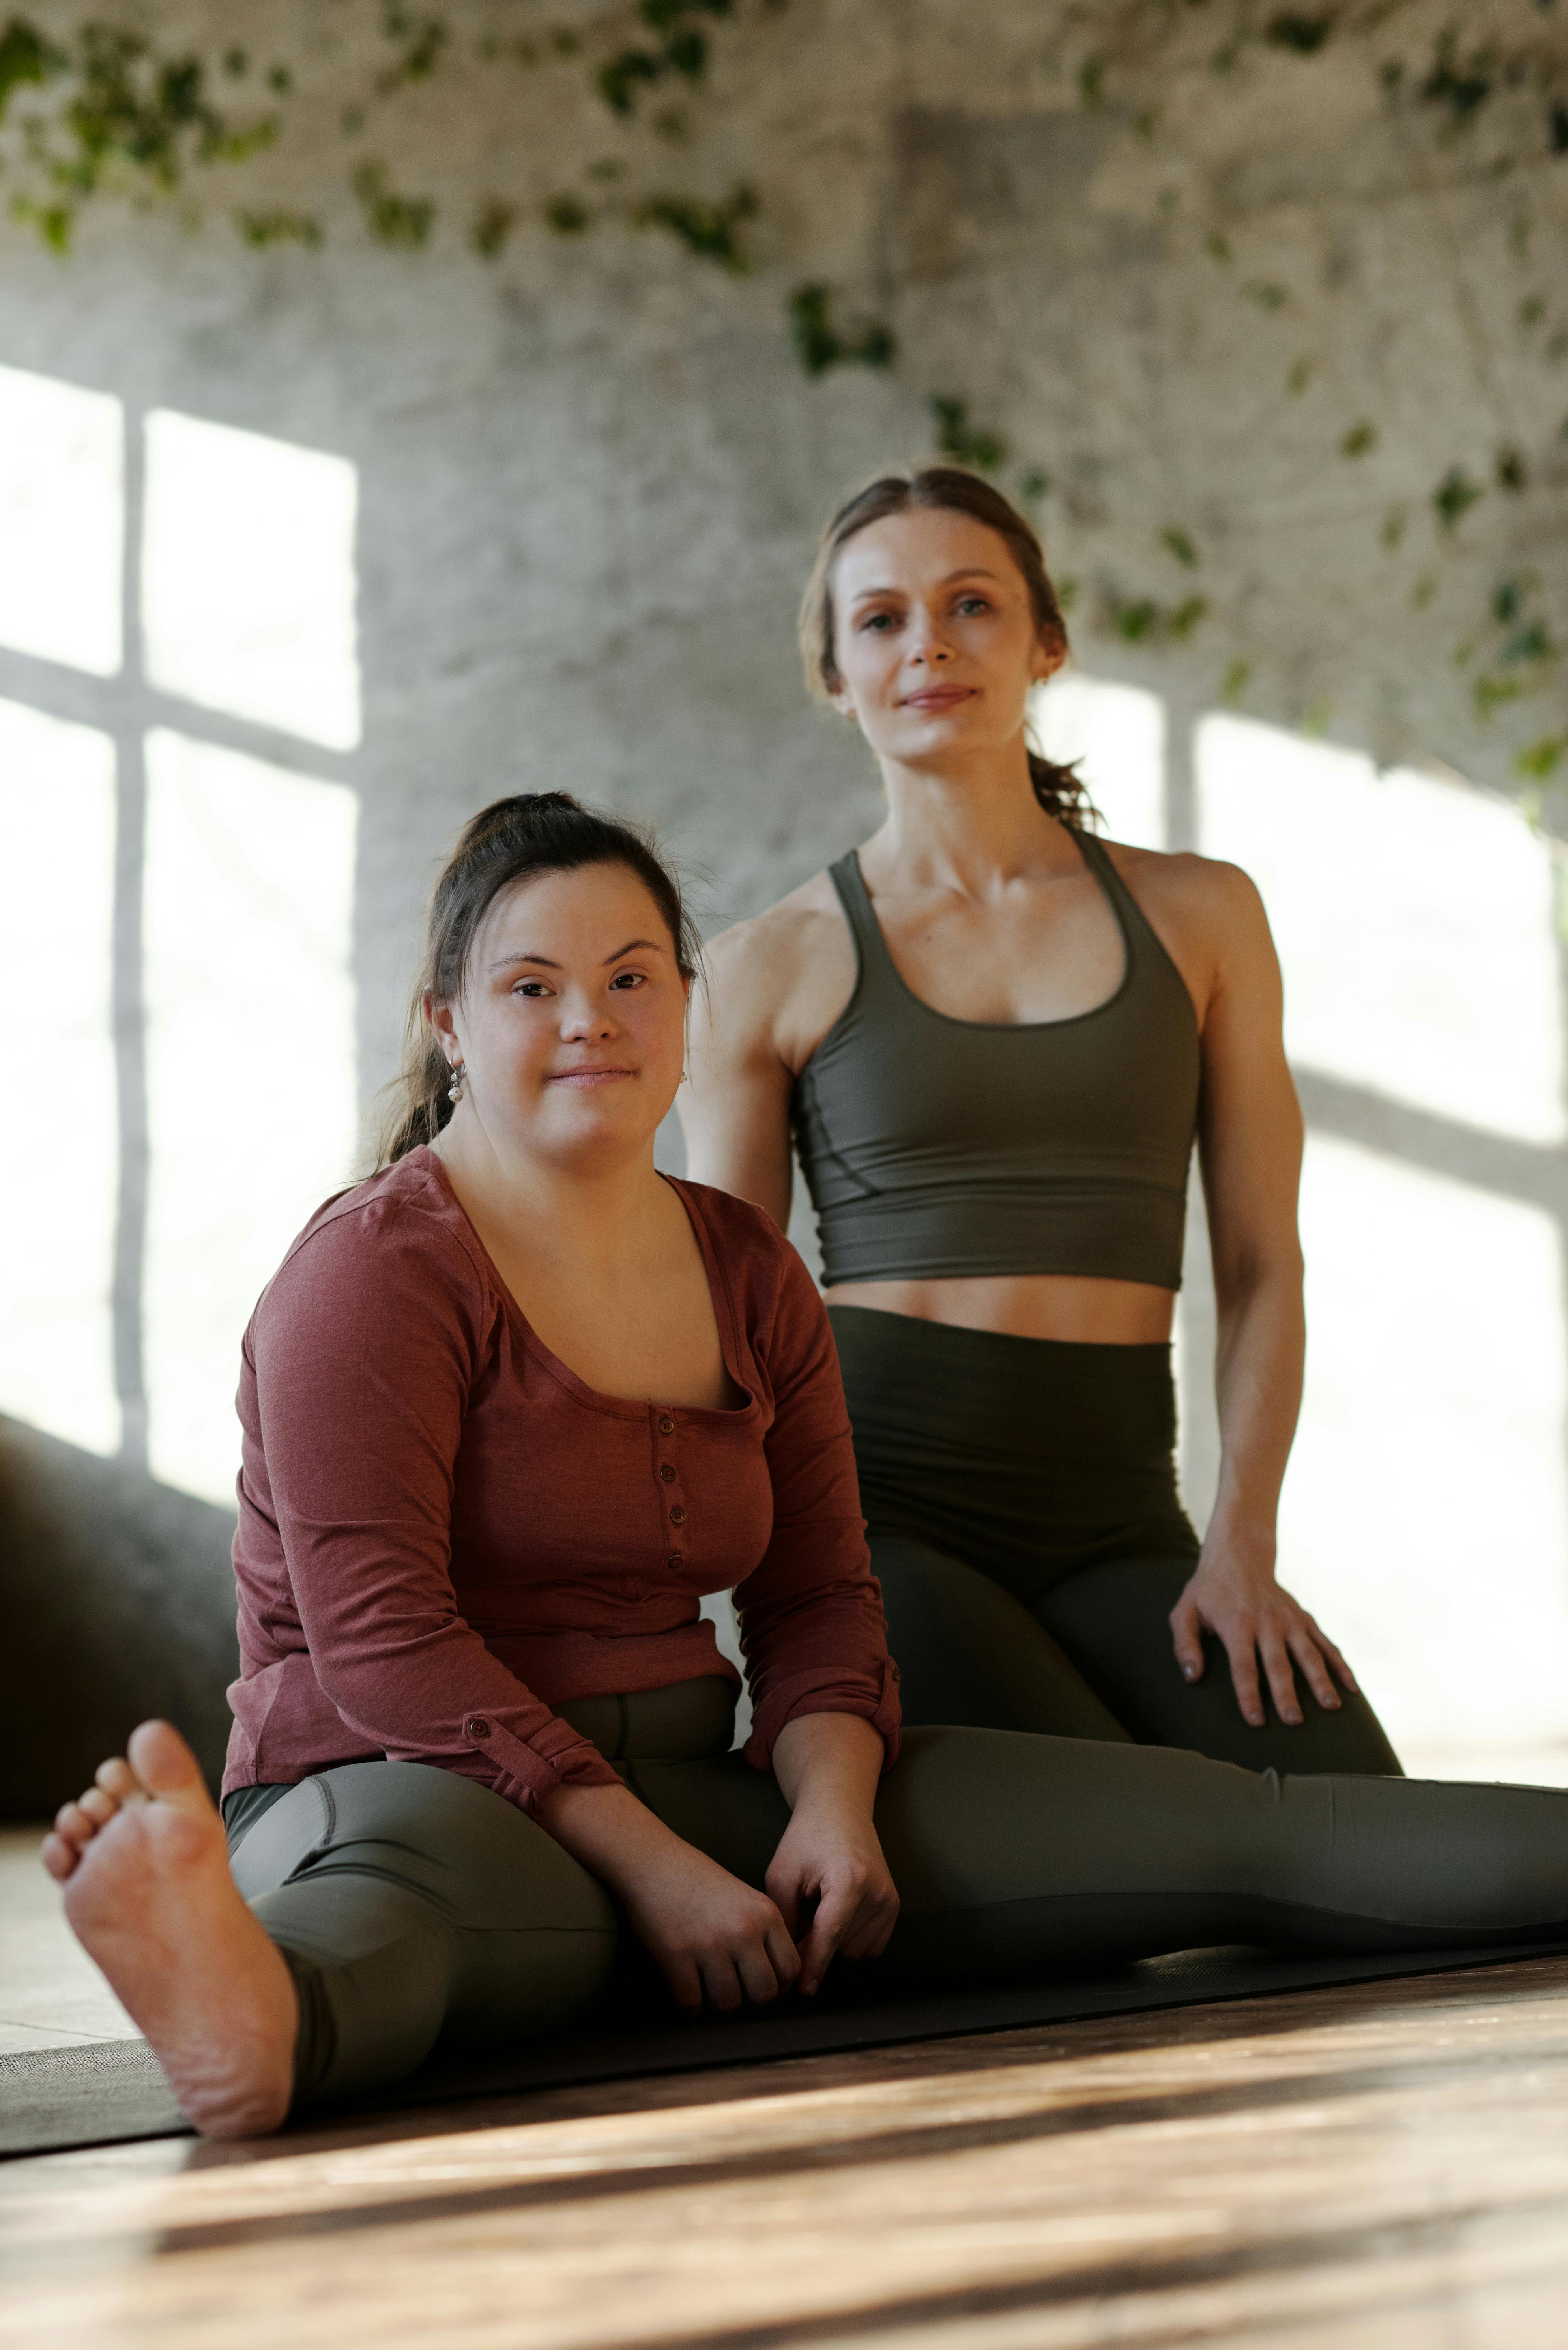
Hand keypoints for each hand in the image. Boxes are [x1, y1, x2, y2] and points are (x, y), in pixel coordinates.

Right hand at [619, 1835, 801, 2014]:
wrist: (653, 1861)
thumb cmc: (697, 1879)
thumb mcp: (745, 1897)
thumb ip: (762, 1932)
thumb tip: (771, 1975)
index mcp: (765, 1914)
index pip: (791, 1969)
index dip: (779, 1988)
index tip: (763, 1989)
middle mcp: (743, 1931)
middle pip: (764, 1994)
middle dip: (750, 2002)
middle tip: (735, 1993)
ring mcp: (710, 1945)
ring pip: (728, 2004)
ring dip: (717, 2004)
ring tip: (708, 1989)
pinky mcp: (677, 1956)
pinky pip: (692, 2004)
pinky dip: (689, 2006)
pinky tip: (685, 1992)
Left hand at [765, 1799, 899, 1995]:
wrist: (839, 1811)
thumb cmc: (806, 1839)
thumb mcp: (782, 1875)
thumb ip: (784, 1919)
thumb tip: (788, 1961)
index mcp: (849, 1881)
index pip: (829, 1938)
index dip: (813, 1967)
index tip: (802, 1991)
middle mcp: (876, 1892)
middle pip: (841, 1947)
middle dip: (817, 1943)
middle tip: (802, 1913)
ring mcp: (889, 1899)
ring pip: (855, 1950)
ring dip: (834, 1941)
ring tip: (820, 1907)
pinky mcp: (894, 1905)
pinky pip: (871, 1945)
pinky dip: (852, 1938)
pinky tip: (839, 1912)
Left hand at [1169, 1529, 1357, 1728]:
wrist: (1239, 1556)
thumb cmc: (1208, 1591)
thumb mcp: (1185, 1612)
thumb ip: (1184, 1645)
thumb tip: (1192, 1677)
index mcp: (1236, 1625)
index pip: (1243, 1666)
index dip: (1249, 1695)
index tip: (1256, 1720)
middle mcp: (1267, 1623)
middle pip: (1279, 1664)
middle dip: (1287, 1694)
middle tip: (1294, 1722)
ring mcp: (1289, 1620)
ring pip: (1308, 1654)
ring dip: (1320, 1680)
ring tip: (1331, 1706)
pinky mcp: (1304, 1619)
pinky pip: (1325, 1643)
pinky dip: (1341, 1664)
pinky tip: (1352, 1688)